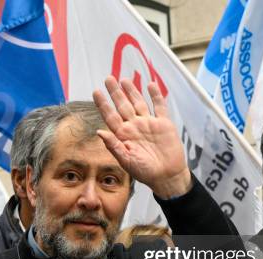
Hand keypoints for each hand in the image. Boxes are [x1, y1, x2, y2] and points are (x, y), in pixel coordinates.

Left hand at [92, 76, 191, 198]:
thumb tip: (99, 132)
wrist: (167, 176)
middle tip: (108, 78)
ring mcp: (149, 124)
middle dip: (115, 92)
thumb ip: (113, 146)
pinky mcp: (163, 124)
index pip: (110, 116)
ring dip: (132, 91)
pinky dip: (155, 95)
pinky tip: (150, 85)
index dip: (103, 104)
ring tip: (124, 80)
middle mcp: (134, 127)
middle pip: (123, 105)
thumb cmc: (145, 172)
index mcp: (123, 135)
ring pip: (138, 103)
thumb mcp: (126, 161)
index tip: (96, 92)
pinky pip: (159, 106)